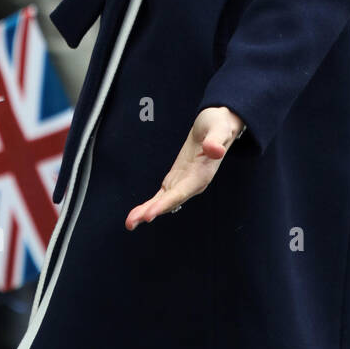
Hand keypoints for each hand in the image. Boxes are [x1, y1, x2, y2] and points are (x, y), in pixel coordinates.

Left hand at [125, 106, 243, 229]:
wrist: (217, 126)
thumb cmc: (219, 125)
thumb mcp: (220, 127)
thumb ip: (216, 139)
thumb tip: (215, 150)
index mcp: (202, 174)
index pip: (181, 192)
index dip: (165, 204)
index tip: (149, 214)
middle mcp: (193, 183)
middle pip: (170, 202)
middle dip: (151, 212)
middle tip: (132, 222)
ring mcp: (184, 183)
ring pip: (164, 201)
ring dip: (147, 212)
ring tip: (130, 223)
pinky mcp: (177, 179)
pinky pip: (162, 195)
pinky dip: (151, 204)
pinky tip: (139, 213)